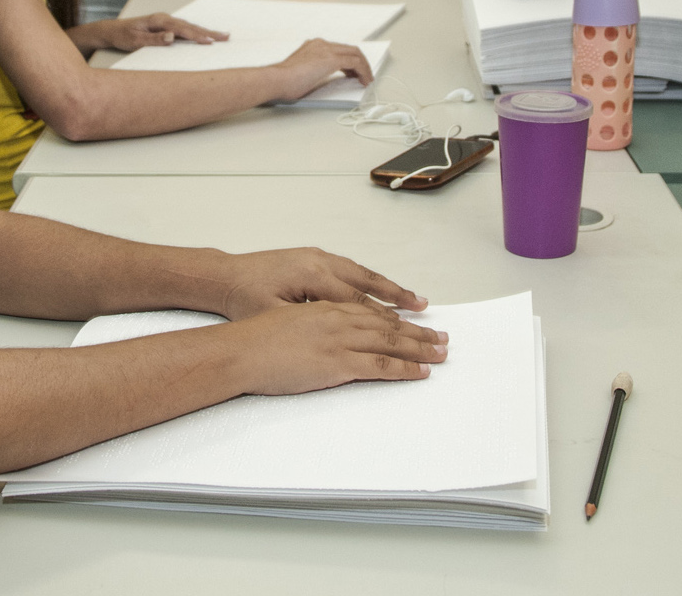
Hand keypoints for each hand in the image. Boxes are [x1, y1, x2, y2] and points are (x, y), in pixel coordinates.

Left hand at [99, 13, 227, 52]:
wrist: (113, 30)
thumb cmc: (123, 36)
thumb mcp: (135, 40)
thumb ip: (154, 39)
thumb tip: (172, 37)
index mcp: (159, 20)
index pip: (182, 29)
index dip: (197, 36)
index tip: (210, 41)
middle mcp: (165, 18)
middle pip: (190, 26)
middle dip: (209, 32)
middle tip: (226, 37)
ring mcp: (166, 21)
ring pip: (190, 26)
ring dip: (206, 31)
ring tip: (223, 36)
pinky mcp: (167, 26)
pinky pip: (185, 29)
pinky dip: (198, 32)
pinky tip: (206, 35)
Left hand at [214, 246, 427, 319]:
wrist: (223, 276)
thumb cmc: (243, 299)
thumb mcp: (274, 318)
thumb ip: (309, 326)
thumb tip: (341, 338)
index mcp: (313, 276)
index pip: (359, 304)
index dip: (386, 323)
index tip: (409, 337)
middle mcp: (320, 262)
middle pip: (369, 285)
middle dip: (400, 302)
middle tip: (427, 315)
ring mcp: (318, 258)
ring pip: (363, 274)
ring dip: (390, 289)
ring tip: (416, 301)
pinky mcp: (313, 258)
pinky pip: (351, 270)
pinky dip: (371, 281)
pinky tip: (384, 290)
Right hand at [222, 301, 445, 395]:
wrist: (239, 350)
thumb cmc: (254, 341)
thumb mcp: (288, 325)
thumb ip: (312, 330)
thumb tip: (324, 342)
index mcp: (325, 309)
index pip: (370, 313)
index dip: (396, 320)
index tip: (415, 324)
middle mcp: (338, 319)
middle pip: (388, 325)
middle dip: (418, 333)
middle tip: (443, 338)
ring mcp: (339, 340)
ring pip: (391, 342)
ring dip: (420, 349)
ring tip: (442, 354)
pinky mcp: (338, 363)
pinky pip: (381, 366)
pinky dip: (405, 369)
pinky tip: (421, 372)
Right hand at [272, 37, 371, 99]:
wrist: (276, 80)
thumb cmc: (282, 80)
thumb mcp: (301, 71)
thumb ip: (313, 70)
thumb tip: (322, 79)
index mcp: (313, 45)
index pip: (338, 49)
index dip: (349, 61)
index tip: (352, 72)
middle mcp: (321, 44)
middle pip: (350, 49)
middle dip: (360, 63)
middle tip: (363, 75)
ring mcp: (327, 50)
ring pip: (355, 54)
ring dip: (364, 67)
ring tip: (367, 79)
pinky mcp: (332, 59)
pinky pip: (356, 63)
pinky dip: (363, 71)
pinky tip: (364, 81)